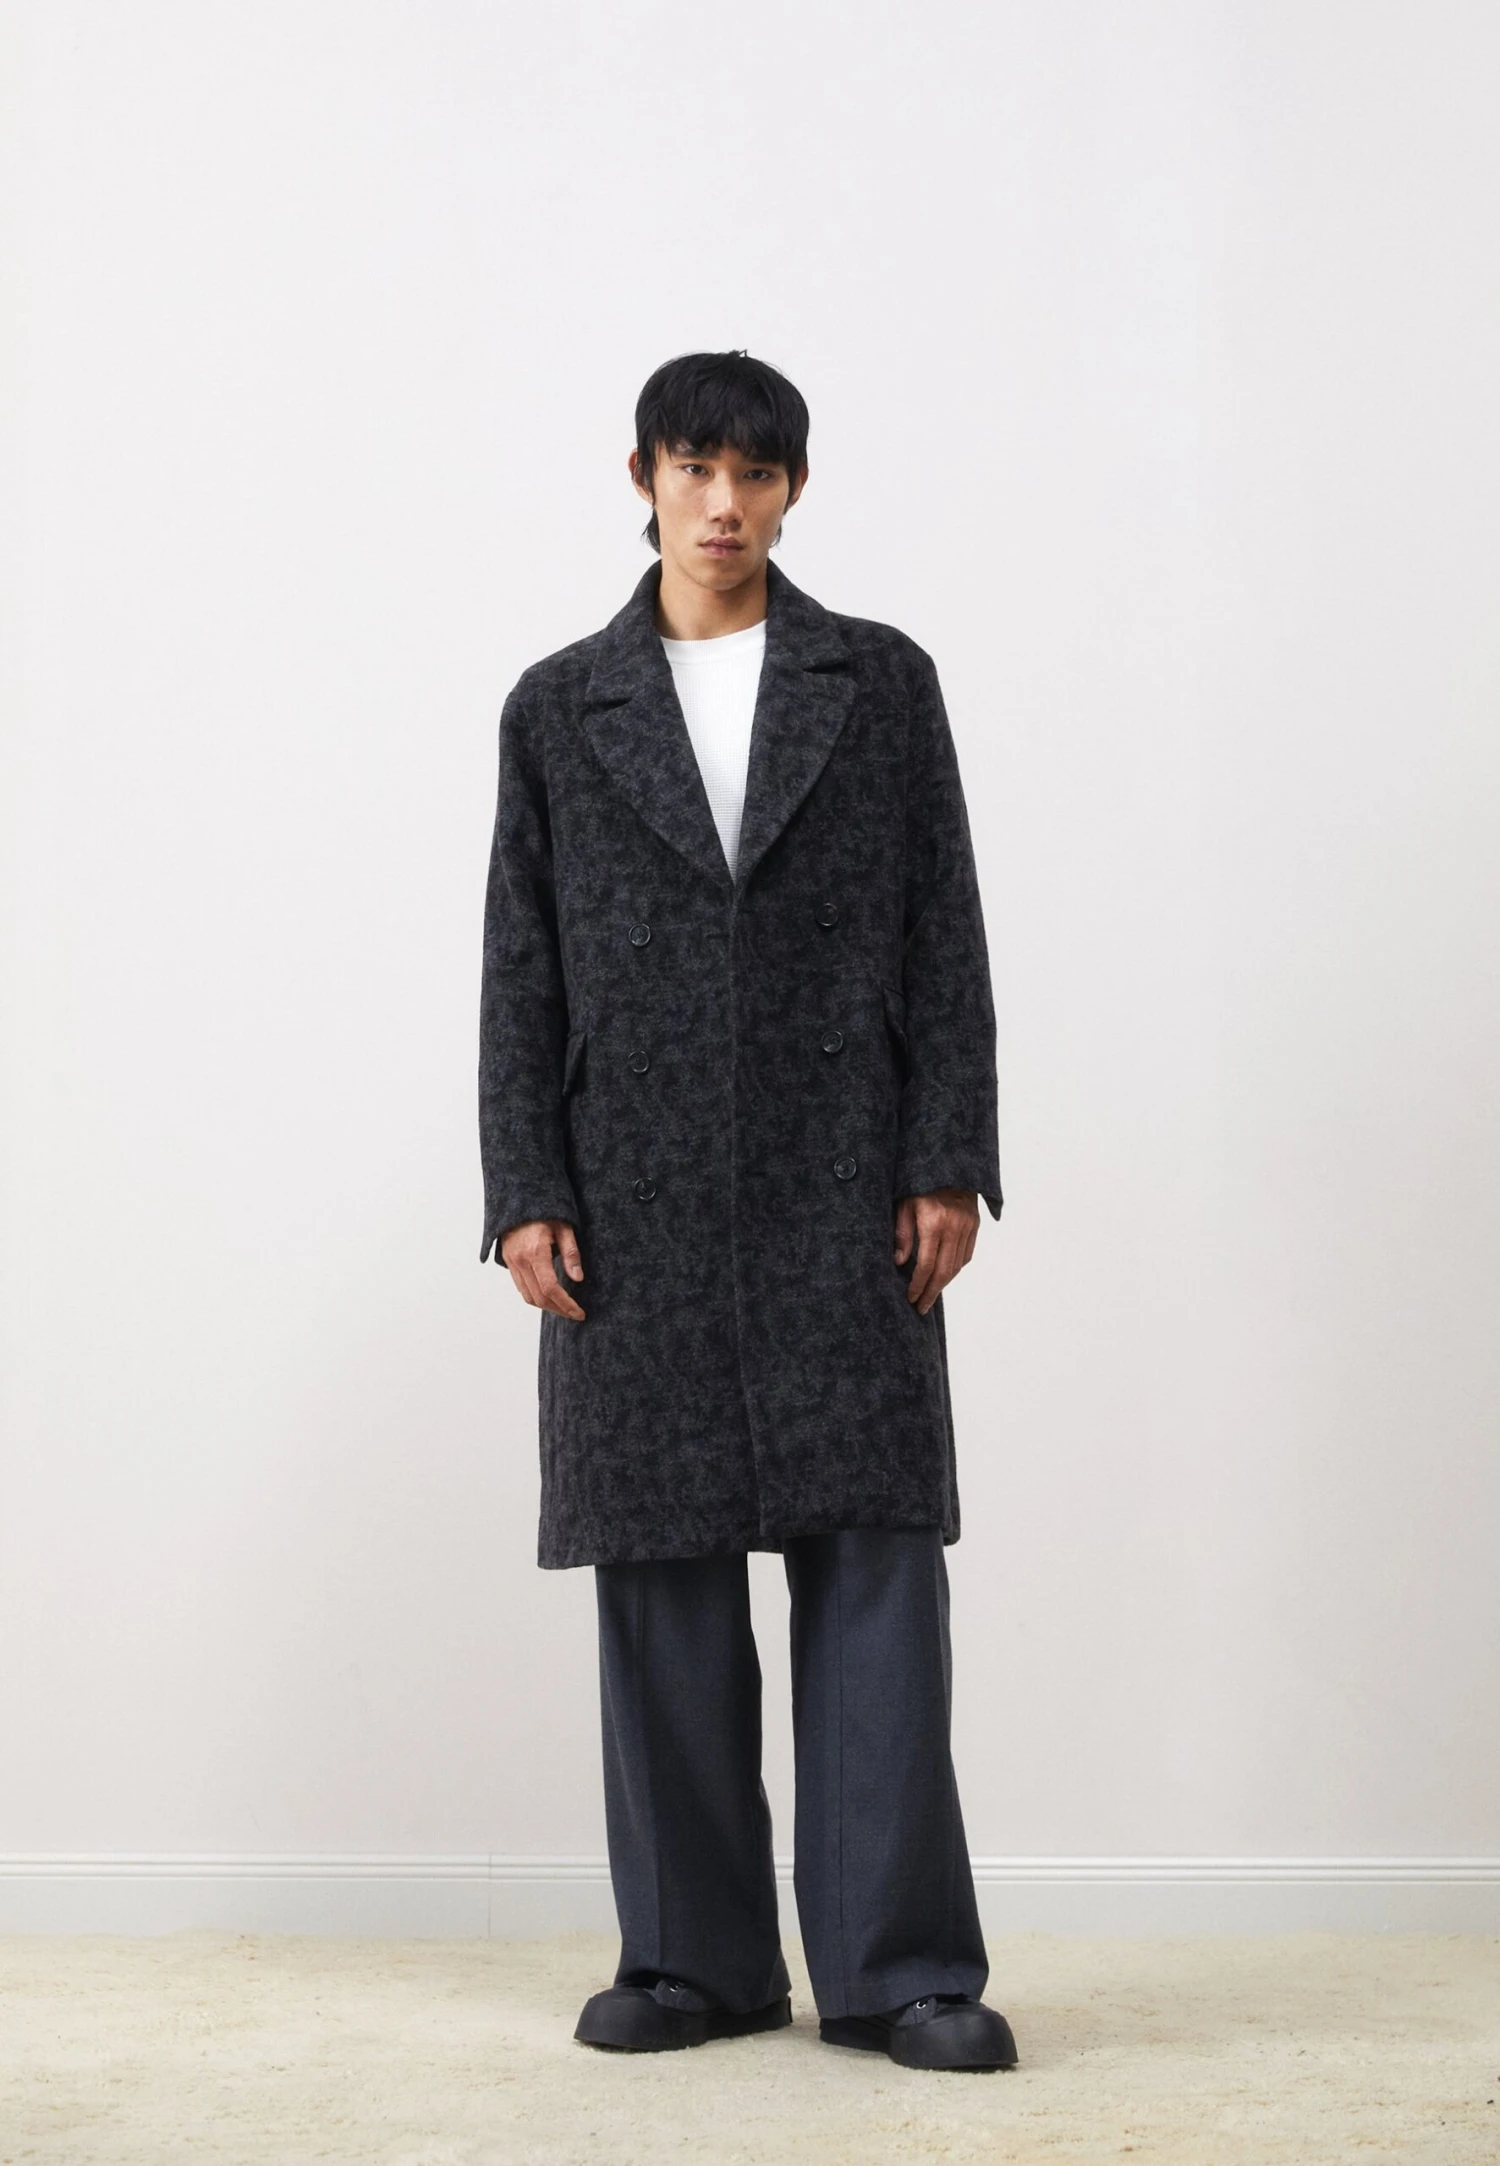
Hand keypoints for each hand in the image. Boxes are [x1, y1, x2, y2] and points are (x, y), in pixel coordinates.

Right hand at [498, 1218, 585, 1320]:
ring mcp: (512, 1263)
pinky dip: (536, 1297)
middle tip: (575, 1314)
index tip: (579, 1313)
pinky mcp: (509, 1263)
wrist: (518, 1201)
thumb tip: (578, 1278)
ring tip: (564, 1309)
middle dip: (559, 1309)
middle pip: (539, 1297)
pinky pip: (521, 1288)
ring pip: (528, 1296)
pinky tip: (549, 1297)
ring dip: (547, 1307)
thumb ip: (571, 1253)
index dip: (566, 1304)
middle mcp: (520, 1260)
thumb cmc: (544, 1212)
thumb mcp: (564, 1227)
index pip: (550, 1288)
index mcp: (535, 1251)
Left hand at [893, 1188, 979, 1314]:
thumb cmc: (920, 1184)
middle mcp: (954, 1226)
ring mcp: (967, 1226)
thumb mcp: (904, 1204)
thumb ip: (902, 1233)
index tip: (910, 1297)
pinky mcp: (975, 1225)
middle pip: (944, 1271)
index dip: (918, 1284)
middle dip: (931, 1292)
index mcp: (934, 1222)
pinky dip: (955, 1269)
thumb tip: (900, 1262)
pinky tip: (944, 1276)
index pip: (927, 1264)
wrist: (950, 1165)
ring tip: (931, 1295)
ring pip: (957, 1266)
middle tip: (921, 1307)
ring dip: (944, 1284)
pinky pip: (966, 1255)